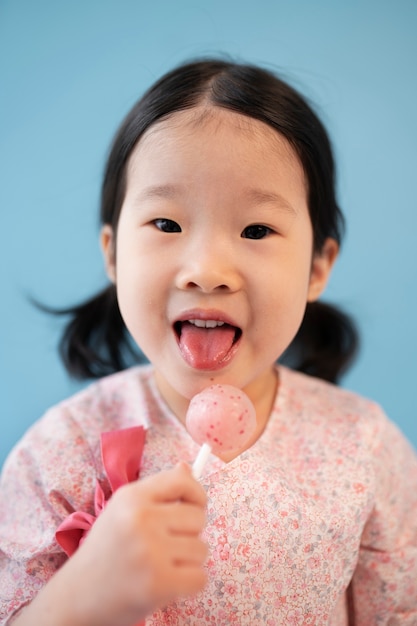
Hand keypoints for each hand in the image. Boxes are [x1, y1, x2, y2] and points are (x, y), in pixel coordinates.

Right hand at [15, 463, 207, 625]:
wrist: (75, 596)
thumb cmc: (105, 550)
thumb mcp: (122, 511)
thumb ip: (157, 492)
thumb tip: (187, 469)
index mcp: (132, 497)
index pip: (182, 482)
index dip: (197, 494)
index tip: (194, 507)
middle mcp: (141, 519)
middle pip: (198, 517)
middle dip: (190, 533)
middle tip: (166, 546)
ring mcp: (150, 551)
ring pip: (201, 548)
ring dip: (188, 560)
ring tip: (162, 565)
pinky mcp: (158, 583)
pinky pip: (200, 577)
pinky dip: (189, 584)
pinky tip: (168, 584)